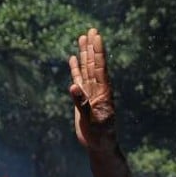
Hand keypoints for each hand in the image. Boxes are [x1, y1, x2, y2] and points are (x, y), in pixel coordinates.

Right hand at [69, 28, 115, 149]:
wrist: (100, 146)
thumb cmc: (99, 136)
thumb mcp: (90, 122)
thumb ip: (82, 104)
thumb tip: (73, 86)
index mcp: (103, 93)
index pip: (100, 68)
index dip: (98, 51)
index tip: (96, 36)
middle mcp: (98, 89)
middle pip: (94, 64)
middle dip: (92, 47)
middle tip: (91, 29)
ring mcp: (90, 93)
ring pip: (87, 69)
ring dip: (85, 54)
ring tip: (82, 38)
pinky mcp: (83, 99)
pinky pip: (79, 80)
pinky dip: (76, 69)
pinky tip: (73, 58)